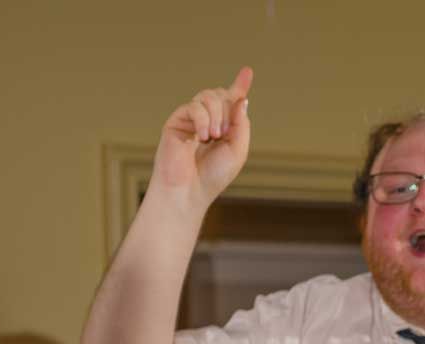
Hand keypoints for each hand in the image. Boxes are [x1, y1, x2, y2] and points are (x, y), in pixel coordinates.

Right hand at [152, 69, 253, 212]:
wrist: (189, 190)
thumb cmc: (213, 176)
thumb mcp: (238, 151)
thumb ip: (242, 125)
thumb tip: (242, 99)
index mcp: (224, 128)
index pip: (232, 102)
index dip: (240, 86)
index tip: (247, 71)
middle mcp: (207, 120)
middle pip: (221, 94)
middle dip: (228, 109)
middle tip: (224, 133)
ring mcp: (191, 119)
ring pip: (208, 96)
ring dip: (217, 115)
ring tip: (214, 137)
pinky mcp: (177, 121)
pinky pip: (194, 106)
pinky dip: (202, 119)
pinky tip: (202, 137)